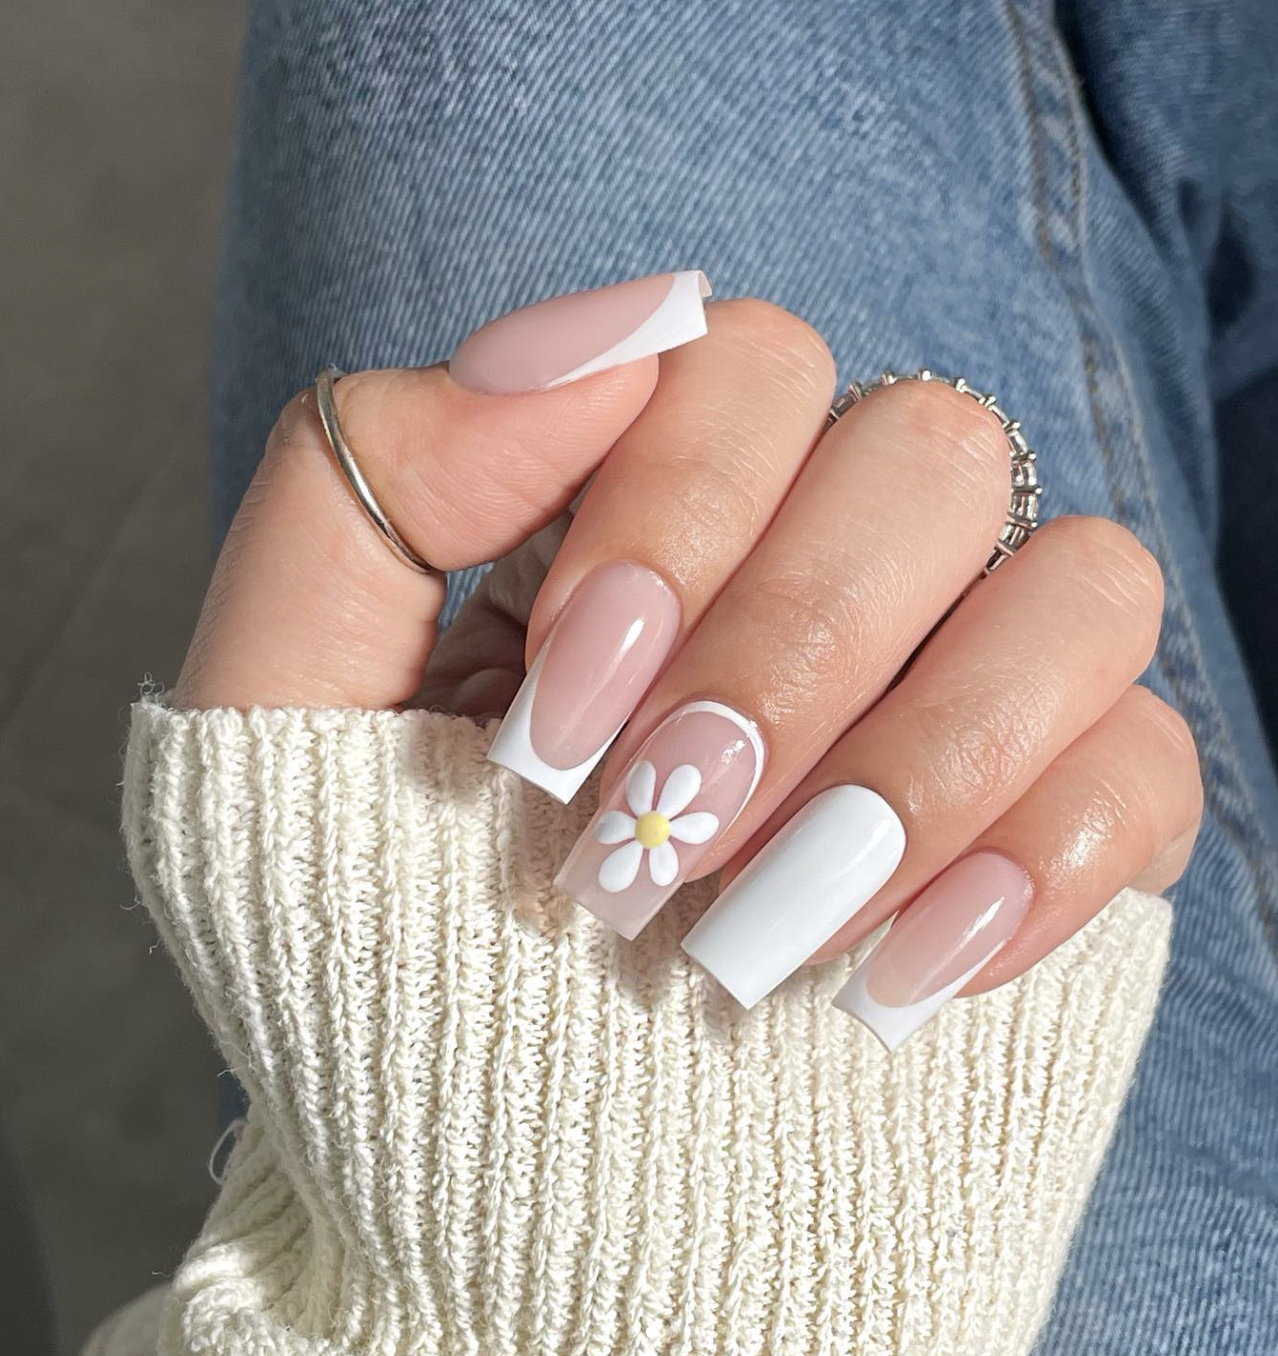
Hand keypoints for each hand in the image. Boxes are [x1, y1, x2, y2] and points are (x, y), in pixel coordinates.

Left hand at [177, 274, 1201, 1046]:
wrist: (492, 1171)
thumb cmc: (378, 938)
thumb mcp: (282, 708)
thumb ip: (371, 478)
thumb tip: (615, 330)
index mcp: (649, 515)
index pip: (747, 365)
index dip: (677, 511)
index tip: (566, 710)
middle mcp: (823, 572)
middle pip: (930, 452)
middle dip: (795, 651)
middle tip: (661, 829)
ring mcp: (950, 694)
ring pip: (1079, 583)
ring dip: (923, 756)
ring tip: (765, 926)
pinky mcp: (1048, 827)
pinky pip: (1147, 764)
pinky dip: (1036, 859)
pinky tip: (899, 969)